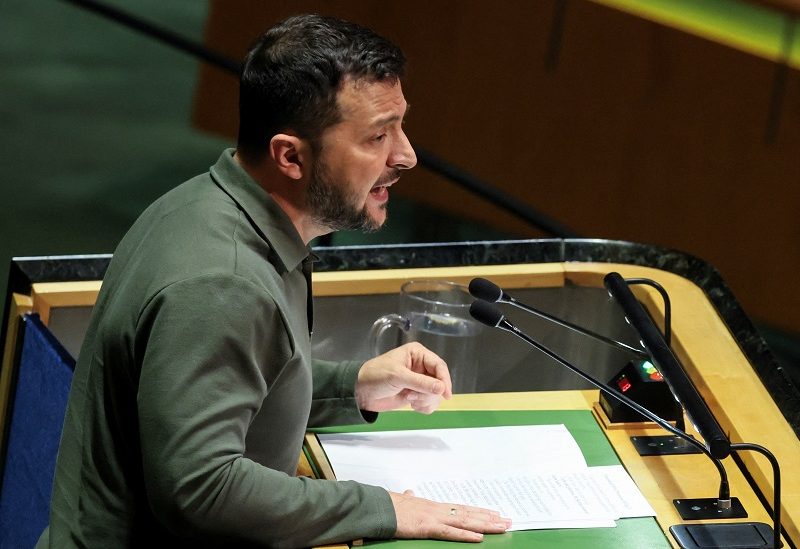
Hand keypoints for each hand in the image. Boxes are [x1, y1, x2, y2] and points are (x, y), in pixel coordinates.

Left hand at [356, 342, 451, 413]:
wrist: (361, 392)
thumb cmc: (376, 376)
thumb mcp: (398, 376)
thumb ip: (421, 383)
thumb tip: (442, 389)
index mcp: (417, 354)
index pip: (439, 366)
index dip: (444, 380)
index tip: (445, 395)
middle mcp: (421, 366)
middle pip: (440, 382)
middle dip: (429, 392)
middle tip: (413, 397)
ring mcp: (419, 381)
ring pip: (436, 394)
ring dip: (425, 400)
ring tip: (410, 400)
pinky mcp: (416, 394)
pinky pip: (429, 402)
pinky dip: (423, 406)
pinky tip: (411, 405)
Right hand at [390, 490, 510, 541]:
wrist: (378, 506)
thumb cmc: (388, 504)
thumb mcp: (402, 500)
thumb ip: (408, 498)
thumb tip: (409, 492)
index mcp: (433, 506)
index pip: (462, 508)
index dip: (479, 511)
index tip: (494, 513)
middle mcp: (438, 509)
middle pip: (469, 514)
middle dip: (490, 518)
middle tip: (508, 520)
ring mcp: (434, 517)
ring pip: (465, 521)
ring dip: (486, 525)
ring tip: (502, 526)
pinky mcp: (427, 527)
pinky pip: (450, 532)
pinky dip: (465, 535)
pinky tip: (479, 538)